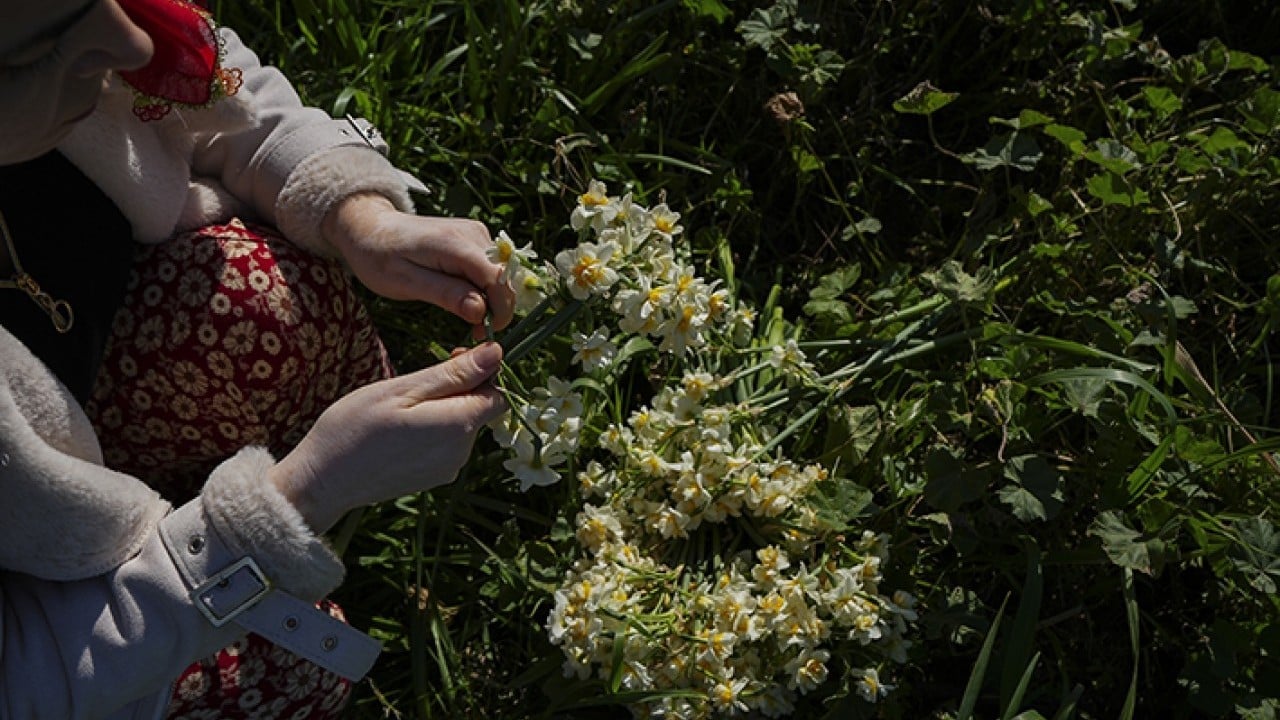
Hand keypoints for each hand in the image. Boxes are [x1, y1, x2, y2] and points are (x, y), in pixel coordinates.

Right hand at [269, 342, 505, 532]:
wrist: (323, 479)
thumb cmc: (355, 426)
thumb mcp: (403, 389)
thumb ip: (454, 374)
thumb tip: (497, 352)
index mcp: (458, 426)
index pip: (497, 394)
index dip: (482, 371)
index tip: (450, 357)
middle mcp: (461, 452)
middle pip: (480, 410)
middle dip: (460, 389)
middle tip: (419, 379)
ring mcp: (448, 469)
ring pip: (462, 426)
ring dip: (443, 409)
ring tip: (403, 406)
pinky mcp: (434, 478)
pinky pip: (447, 445)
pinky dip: (433, 430)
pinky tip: (401, 428)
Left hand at [322, 193, 515, 333]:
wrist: (370, 228)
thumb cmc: (380, 257)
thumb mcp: (405, 282)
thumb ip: (445, 294)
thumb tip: (480, 311)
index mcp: (454, 243)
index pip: (497, 277)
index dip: (500, 309)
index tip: (484, 334)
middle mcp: (473, 233)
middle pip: (505, 277)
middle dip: (497, 308)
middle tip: (473, 332)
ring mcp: (476, 233)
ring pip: (501, 275)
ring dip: (491, 300)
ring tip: (466, 317)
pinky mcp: (475, 238)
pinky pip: (491, 269)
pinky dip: (484, 289)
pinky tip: (464, 299)